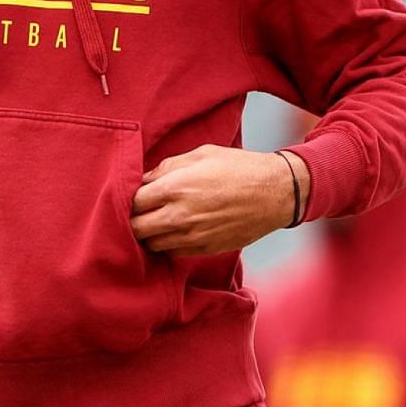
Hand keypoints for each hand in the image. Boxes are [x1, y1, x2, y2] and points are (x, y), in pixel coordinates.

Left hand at [131, 145, 309, 255]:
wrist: (276, 193)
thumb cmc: (239, 167)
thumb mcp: (201, 154)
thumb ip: (168, 167)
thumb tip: (145, 180)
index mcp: (175, 187)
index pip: (133, 202)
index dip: (129, 199)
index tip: (134, 195)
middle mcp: (180, 215)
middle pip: (136, 228)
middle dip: (133, 220)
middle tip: (140, 211)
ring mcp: (192, 236)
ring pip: (152, 244)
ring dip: (149, 234)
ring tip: (157, 221)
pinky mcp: (205, 249)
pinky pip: (173, 252)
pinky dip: (168, 244)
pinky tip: (175, 231)